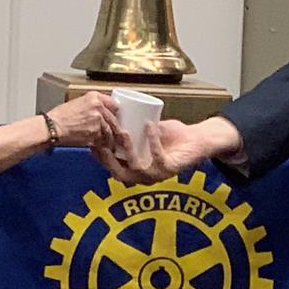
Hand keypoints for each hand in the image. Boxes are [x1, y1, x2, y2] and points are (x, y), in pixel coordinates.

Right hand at [45, 91, 124, 151]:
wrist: (51, 127)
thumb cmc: (59, 116)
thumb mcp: (76, 103)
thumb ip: (92, 106)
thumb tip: (100, 113)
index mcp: (94, 97)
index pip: (114, 104)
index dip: (115, 113)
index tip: (115, 118)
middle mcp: (98, 107)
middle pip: (114, 120)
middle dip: (115, 129)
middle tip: (116, 135)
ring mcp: (97, 121)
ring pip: (110, 132)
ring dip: (109, 140)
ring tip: (109, 145)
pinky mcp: (95, 134)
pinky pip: (102, 141)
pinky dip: (101, 146)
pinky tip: (99, 147)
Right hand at [104, 116, 241, 184]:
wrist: (197, 140)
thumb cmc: (171, 137)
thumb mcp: (146, 131)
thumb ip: (131, 126)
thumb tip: (111, 111)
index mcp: (136, 170)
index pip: (112, 168)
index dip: (100, 157)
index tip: (91, 140)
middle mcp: (144, 177)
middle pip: (119, 174)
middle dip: (107, 159)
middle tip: (101, 140)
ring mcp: (157, 175)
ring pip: (136, 168)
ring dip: (128, 150)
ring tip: (123, 132)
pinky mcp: (170, 169)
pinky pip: (158, 156)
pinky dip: (152, 140)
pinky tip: (149, 125)